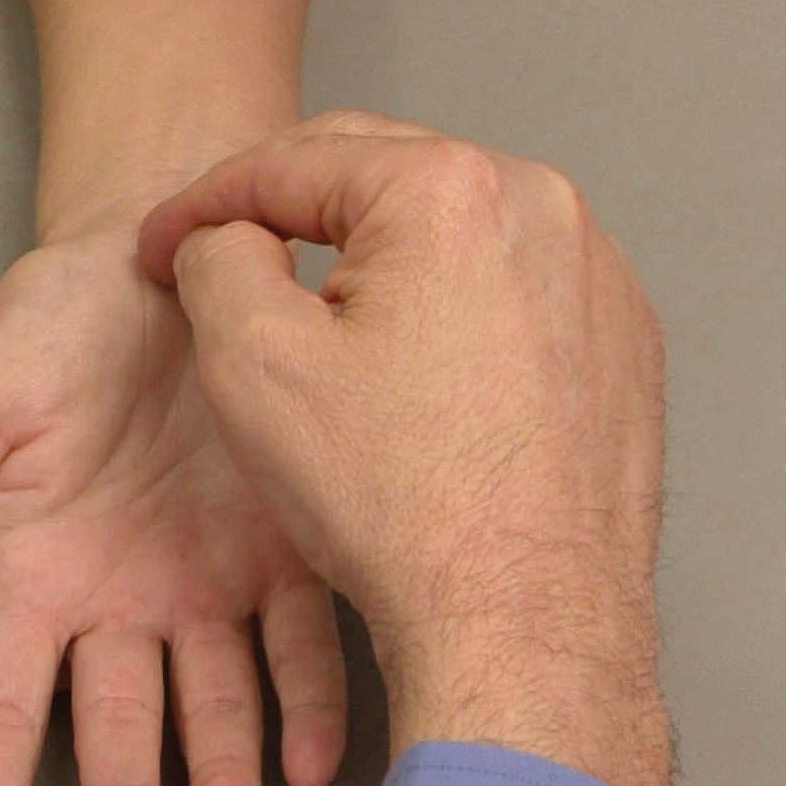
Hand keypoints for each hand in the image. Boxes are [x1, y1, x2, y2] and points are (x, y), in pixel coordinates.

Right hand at [0, 230, 346, 785]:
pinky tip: (315, 764)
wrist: (166, 251)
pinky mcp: (280, 550)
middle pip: (113, 725)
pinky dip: (311, 708)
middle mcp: (114, 599)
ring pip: (211, 701)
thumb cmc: (53, 322)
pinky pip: (300, 646)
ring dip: (222, 763)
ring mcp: (200, 582)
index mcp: (31, 575)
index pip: (0, 703)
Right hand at [139, 111, 672, 785]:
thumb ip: (217, 258)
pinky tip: (410, 384)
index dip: (203, 201)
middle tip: (223, 269)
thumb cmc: (400, 505)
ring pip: (452, 241)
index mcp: (453, 192)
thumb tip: (227, 240)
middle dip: (290, 219)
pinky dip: (450, 318)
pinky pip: (513, 299)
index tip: (160, 246)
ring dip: (376, 267)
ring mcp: (598, 280)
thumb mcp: (252, 364)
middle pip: (382, 183)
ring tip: (319, 334)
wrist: (523, 622)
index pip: (294, 163)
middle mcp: (546, 212)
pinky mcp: (624, 346)